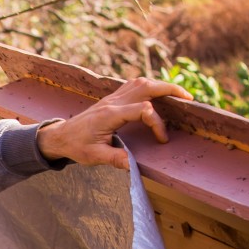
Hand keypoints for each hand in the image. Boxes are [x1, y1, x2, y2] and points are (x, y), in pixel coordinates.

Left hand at [35, 77, 193, 169]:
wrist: (60, 136)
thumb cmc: (76, 146)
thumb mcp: (94, 157)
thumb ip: (115, 159)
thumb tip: (134, 166)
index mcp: (110, 115)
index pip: (143, 110)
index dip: (157, 123)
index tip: (162, 139)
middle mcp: (113, 102)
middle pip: (146, 86)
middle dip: (169, 90)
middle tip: (188, 99)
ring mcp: (112, 98)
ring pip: (141, 82)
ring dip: (161, 85)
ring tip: (179, 95)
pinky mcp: (112, 99)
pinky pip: (133, 85)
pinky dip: (149, 86)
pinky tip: (159, 94)